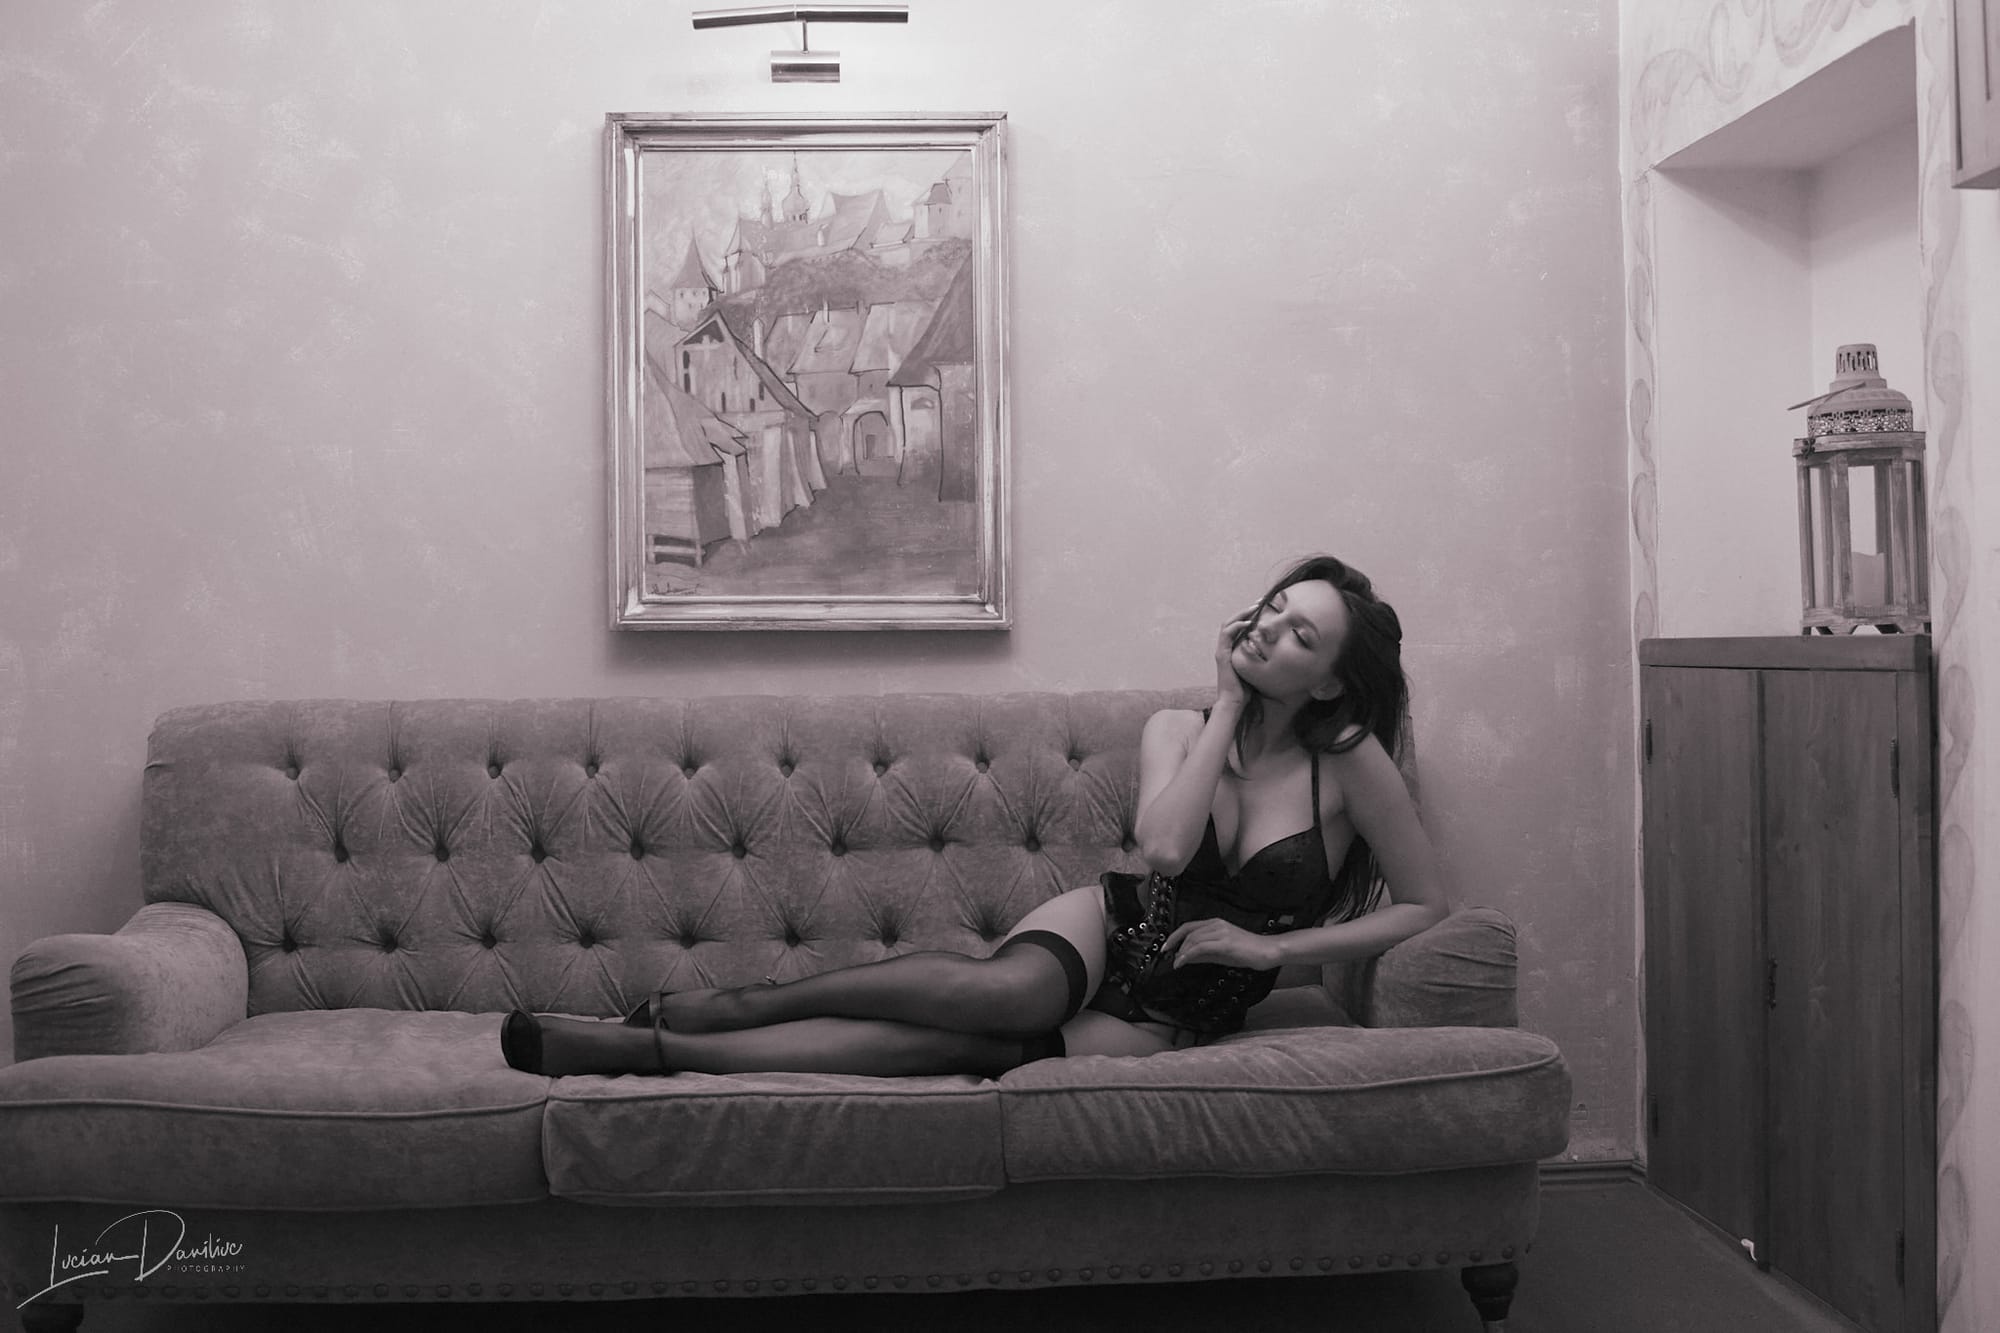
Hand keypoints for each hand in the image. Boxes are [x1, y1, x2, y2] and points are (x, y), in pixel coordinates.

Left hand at [1161, 917, 1281, 970]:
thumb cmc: (1247, 952)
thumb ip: (1203, 954)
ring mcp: (1221, 932)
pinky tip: (1183, 963)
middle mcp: (1216, 925)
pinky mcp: (1225, 942)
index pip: (1189, 926)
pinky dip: (1188, 955)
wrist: (1267, 951)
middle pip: (1188, 931)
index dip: (1175, 936)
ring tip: (1176, 963)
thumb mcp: (1221, 952)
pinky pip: (1200, 947)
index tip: (1166, 947)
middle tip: (1167, 955)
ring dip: (1181, 952)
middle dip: (1174, 943)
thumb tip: (1185, 958)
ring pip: (1193, 939)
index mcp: (1215, 924)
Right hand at [1214, 601, 1263, 706]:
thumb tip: (1282, 655)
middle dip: (1246, 610)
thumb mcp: (1258, 670)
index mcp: (1233, 650)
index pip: (1239, 627)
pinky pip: (1226, 635)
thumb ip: (1263, 660)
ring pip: (1228, 624)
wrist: (1235, 704)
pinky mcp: (1222, 656)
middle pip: (1232, 622)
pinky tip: (1248, 622)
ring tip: (1255, 607)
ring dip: (1241, 614)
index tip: (1263, 608)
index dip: (1249, 616)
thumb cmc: (1247, 691)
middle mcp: (1226, 648)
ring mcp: (1222, 651)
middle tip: (1260, 602)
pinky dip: (1237, 626)